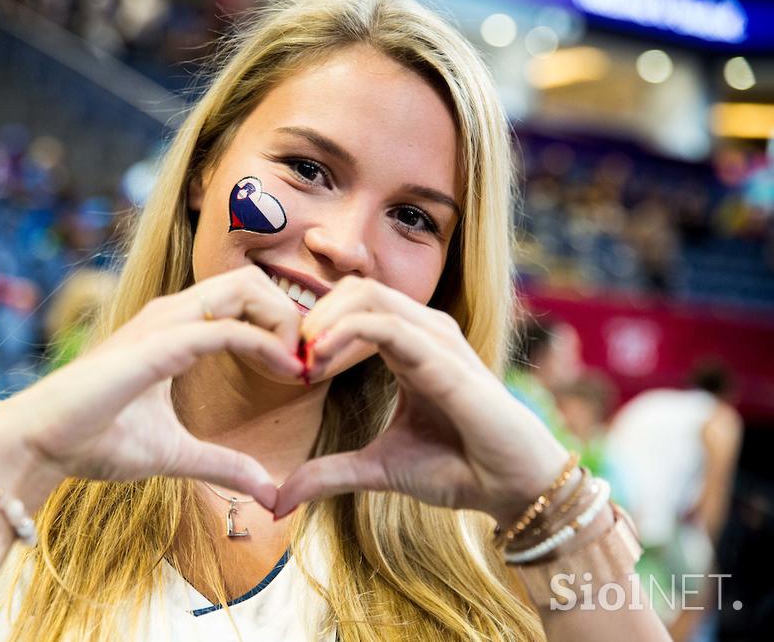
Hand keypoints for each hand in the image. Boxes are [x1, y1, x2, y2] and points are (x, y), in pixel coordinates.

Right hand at [0, 265, 303, 509]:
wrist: (40, 446)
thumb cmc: (95, 441)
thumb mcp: (176, 454)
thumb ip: (222, 464)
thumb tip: (267, 488)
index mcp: (176, 329)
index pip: (243, 300)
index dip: (282, 325)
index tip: (303, 369)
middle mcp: (172, 315)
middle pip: (250, 281)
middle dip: (291, 312)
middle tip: (308, 360)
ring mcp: (163, 324)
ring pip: (243, 289)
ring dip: (285, 321)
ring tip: (301, 364)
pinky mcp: (157, 345)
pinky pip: (225, 330)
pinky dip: (265, 344)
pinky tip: (287, 370)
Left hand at [272, 275, 569, 524]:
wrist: (510, 488)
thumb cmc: (457, 467)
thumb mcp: (377, 469)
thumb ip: (329, 473)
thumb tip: (278, 499)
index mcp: (407, 346)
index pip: (352, 306)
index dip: (313, 327)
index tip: (289, 368)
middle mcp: (422, 332)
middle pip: (355, 289)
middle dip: (312, 316)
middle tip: (289, 358)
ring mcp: (435, 340)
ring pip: (367, 295)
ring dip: (323, 320)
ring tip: (304, 359)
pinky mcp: (444, 359)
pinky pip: (387, 326)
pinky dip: (345, 332)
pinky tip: (321, 359)